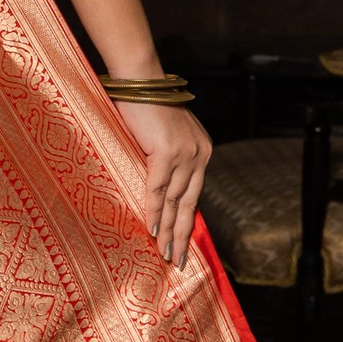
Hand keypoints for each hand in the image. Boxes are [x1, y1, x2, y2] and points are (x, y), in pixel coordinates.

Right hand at [115, 100, 210, 265]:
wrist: (140, 80)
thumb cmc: (146, 106)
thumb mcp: (164, 135)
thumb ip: (166, 160)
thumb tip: (157, 190)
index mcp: (202, 151)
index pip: (194, 194)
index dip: (187, 221)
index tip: (183, 244)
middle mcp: (199, 154)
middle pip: (189, 203)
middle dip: (182, 235)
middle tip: (177, 261)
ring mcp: (185, 153)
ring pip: (174, 200)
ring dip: (168, 230)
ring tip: (163, 253)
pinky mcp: (167, 151)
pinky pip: (158, 188)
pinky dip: (153, 211)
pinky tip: (152, 230)